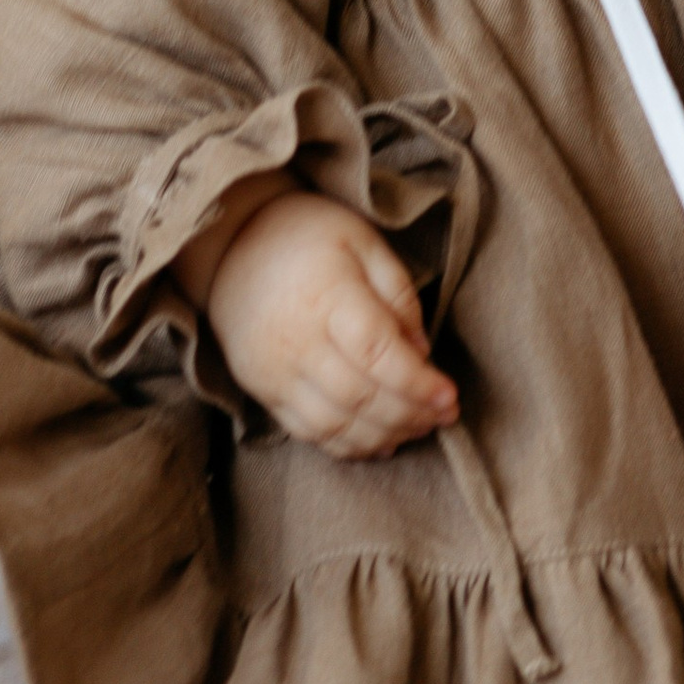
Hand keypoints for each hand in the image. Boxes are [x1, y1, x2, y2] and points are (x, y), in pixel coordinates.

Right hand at [202, 187, 459, 458]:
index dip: (418, 383)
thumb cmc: (310, 238)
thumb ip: (399, 294)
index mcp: (326, 296)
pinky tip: (381, 440)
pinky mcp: (262, 390)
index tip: (450, 397)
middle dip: (410, 414)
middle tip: (444, 416)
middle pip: (360, 396)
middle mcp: (295, 340)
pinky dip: (348, 445)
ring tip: (419, 428)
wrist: (232, 247)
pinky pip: (308, 432)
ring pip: (335, 424)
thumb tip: (421, 352)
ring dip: (384, 435)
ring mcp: (273, 371)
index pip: (377, 353)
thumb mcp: (364, 243)